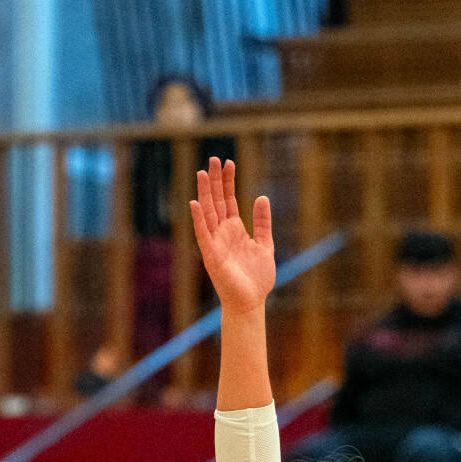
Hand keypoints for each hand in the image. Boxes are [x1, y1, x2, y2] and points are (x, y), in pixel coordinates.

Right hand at [190, 158, 274, 316]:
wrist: (251, 302)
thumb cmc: (257, 278)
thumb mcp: (265, 244)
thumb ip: (262, 222)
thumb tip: (262, 197)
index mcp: (235, 230)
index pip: (229, 200)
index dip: (228, 182)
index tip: (228, 162)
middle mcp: (222, 233)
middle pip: (216, 201)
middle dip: (215, 181)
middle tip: (213, 159)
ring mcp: (215, 243)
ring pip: (208, 213)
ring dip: (204, 193)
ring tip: (202, 173)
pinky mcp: (211, 255)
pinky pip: (202, 234)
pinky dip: (198, 219)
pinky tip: (195, 203)